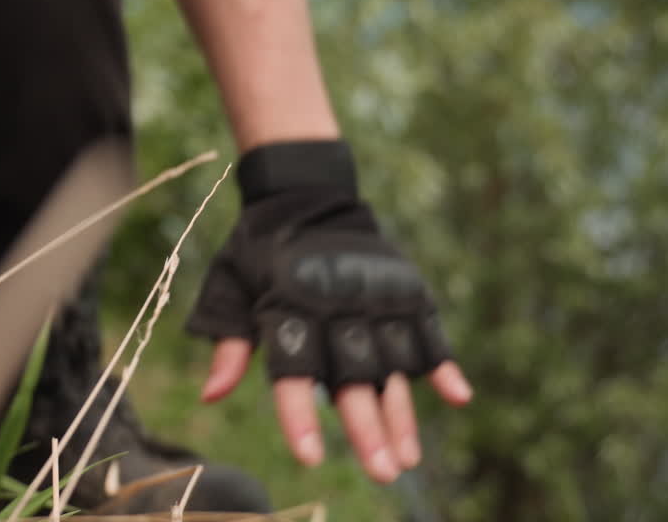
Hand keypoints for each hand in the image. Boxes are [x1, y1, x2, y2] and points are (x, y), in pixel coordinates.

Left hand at [186, 141, 472, 482]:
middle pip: (353, 374)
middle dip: (366, 427)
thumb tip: (209, 396)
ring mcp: (375, 295)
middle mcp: (335, 304)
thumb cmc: (258, 252)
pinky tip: (458, 397)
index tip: (310, 459)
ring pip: (394, 362)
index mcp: (286, 307)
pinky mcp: (405, 287)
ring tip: (407, 460)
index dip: (300, 415)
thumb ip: (228, 341)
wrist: (305, 193)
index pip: (293, 368)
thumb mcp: (229, 287)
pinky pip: (428, 329)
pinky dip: (443, 362)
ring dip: (402, 412)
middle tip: (382, 474)